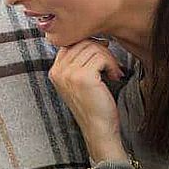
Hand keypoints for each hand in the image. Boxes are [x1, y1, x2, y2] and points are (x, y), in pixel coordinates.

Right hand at [48, 40, 129, 162]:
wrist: (99, 130)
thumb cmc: (94, 106)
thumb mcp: (80, 81)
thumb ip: (78, 61)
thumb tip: (93, 38)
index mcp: (54, 71)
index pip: (71, 43)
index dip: (89, 44)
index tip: (101, 55)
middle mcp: (58, 71)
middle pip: (82, 42)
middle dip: (101, 50)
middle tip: (110, 65)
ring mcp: (69, 74)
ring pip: (93, 47)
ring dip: (108, 58)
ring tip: (112, 72)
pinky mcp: (83, 77)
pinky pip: (101, 57)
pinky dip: (112, 64)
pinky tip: (114, 76)